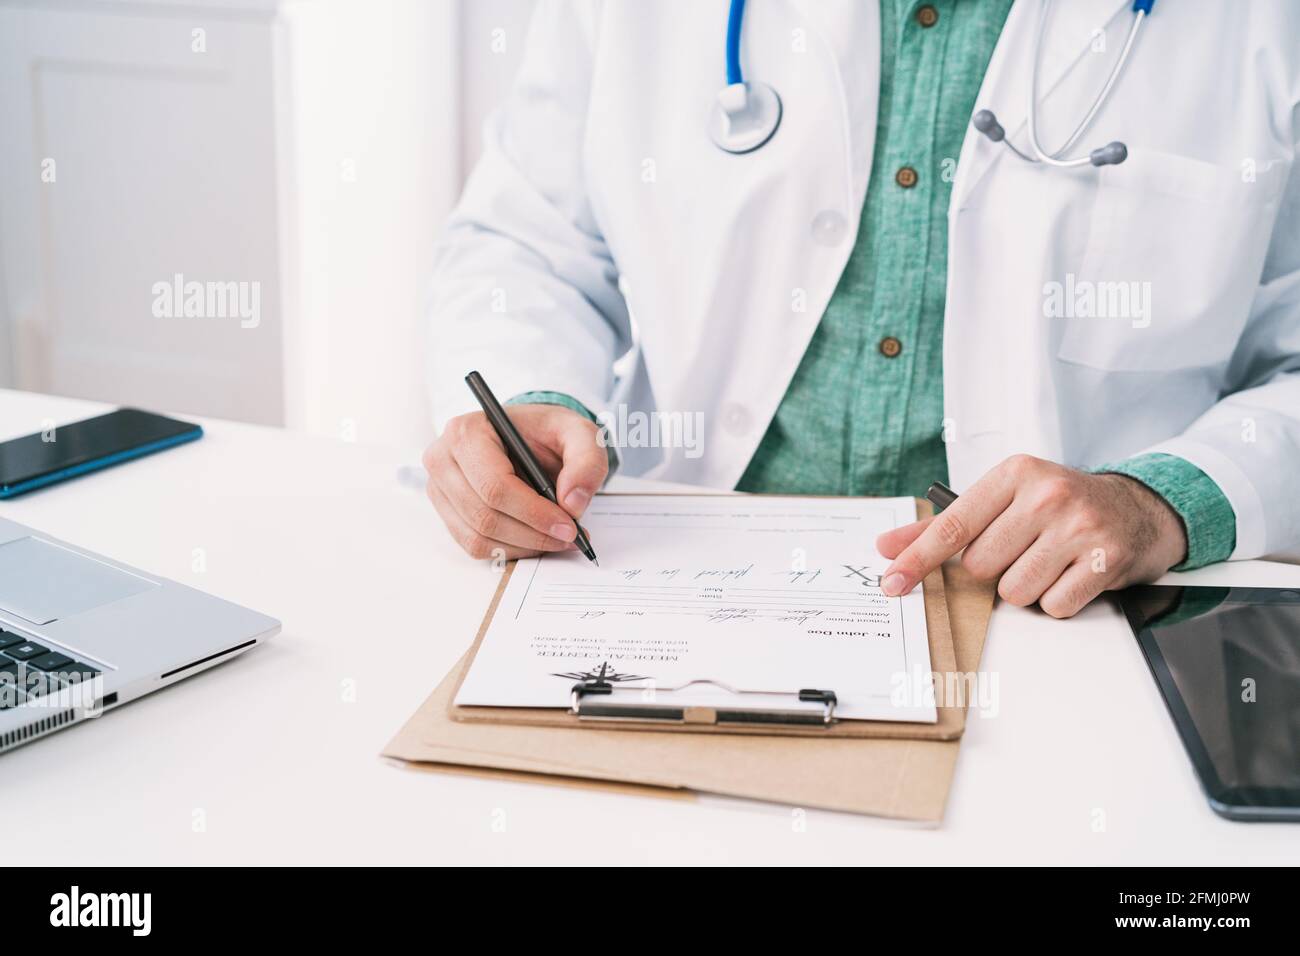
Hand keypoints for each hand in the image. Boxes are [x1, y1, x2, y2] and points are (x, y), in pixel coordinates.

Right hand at [423, 404, 606, 559]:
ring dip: (524, 546)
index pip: (495, 486)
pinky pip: (475, 546)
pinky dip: (510, 550)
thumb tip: (573, 503)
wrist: (529, 438)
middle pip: (485, 516)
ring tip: (557, 539)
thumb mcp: (579, 433)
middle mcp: (443, 459)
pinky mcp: (447, 512)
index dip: (533, 513)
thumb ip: (586, 461)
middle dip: (533, 534)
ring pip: (479, 537)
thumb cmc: (547, 432)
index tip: (568, 526)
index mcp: (467, 432)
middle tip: (569, 537)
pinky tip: (535, 539)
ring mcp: (440, 489)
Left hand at [875, 455, 1187, 617]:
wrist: (1137, 509)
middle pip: (981, 566)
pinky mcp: (1105, 559)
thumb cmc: (1056, 507)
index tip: (892, 582)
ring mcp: (1079, 526)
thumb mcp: (1002, 500)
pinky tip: (1072, 574)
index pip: (953, 526)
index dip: (918, 559)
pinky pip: (1054, 606)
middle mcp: (1047, 495)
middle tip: (1022, 551)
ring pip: (1014, 592)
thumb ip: (943, 526)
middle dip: (994, 570)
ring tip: (1049, 561)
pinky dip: (1058, 599)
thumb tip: (888, 547)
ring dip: (1026, 588)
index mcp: (1014, 474)